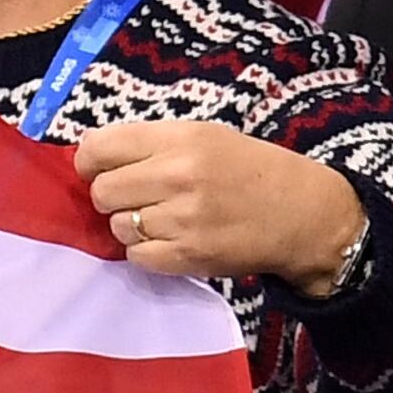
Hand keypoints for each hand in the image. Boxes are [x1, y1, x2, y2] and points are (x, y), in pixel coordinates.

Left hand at [74, 120, 368, 293]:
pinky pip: (137, 256)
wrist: (303, 214)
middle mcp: (177, 176)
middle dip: (111, 196)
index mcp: (179, 139)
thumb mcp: (204, 136)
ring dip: (131, 225)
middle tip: (135, 197)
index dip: (89, 161)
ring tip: (160, 219)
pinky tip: (169, 241)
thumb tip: (90, 152)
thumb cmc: (249, 169)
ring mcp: (183, 219)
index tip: (96, 169)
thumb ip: (149, 143)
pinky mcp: (190, 256)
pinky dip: (146, 251)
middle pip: (103, 191)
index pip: (100, 148)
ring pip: (118, 226)